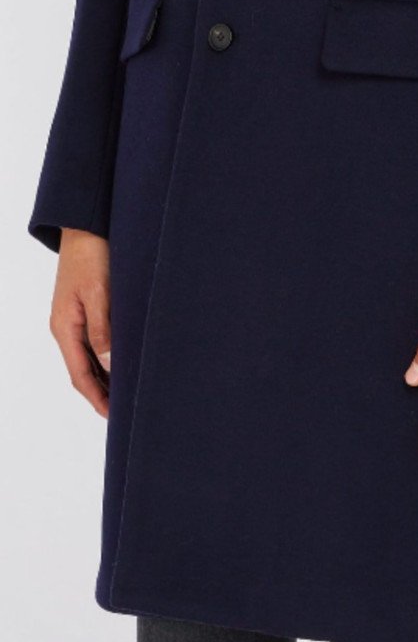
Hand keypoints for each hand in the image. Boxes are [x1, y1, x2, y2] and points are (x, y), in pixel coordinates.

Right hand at [49, 228, 111, 417]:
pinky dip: (110, 354)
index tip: (114, 415)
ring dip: (107, 374)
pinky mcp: (87, 307)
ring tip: (130, 391)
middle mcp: (68, 327)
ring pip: (91, 356)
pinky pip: (97, 339)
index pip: (80, 374)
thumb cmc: (92, 256)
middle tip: (127, 409)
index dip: (97, 396)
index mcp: (65, 328)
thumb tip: (108, 364)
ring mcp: (76, 318)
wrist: (86, 226)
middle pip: (84, 369)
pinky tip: (126, 359)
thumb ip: (103, 328)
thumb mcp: (99, 293)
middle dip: (103, 391)